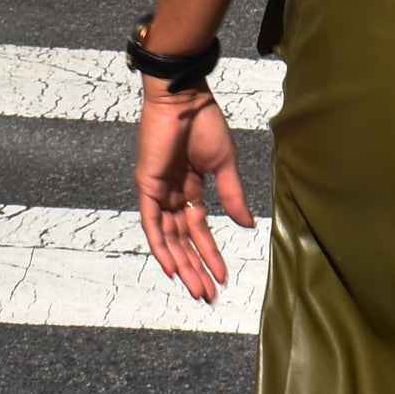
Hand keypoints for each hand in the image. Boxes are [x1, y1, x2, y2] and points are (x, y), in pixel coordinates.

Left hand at [135, 85, 254, 304]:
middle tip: (208, 294)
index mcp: (190, 189)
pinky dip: (160, 247)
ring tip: (198, 288)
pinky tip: (171, 268)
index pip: (198, 230)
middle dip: (196, 268)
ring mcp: (158, 192)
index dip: (210, 254)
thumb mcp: (224, 165)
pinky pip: (152, 224)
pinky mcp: (147, 186)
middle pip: (182, 241)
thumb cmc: (204, 123)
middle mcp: (171, 195)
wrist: (184, 99)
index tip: (223, 276)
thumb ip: (233, 196)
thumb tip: (246, 226)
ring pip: (168, 239)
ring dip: (182, 265)